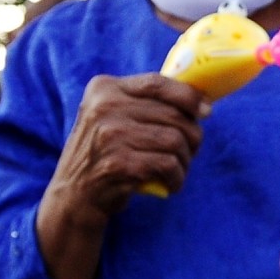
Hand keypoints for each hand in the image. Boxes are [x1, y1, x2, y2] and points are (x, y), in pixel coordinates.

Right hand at [46, 74, 206, 220]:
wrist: (72, 196)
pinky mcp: (118, 164)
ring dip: (185, 160)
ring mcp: (109, 135)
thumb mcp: (111, 117)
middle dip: (191, 137)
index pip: (157, 82)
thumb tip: (201, 101)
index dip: (188, 96)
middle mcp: (104, 107)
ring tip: (177, 170)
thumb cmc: (104, 153)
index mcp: (104, 88)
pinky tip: (169, 184)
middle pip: (173, 115)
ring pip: (175, 140)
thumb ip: (144, 103)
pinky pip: (168, 165)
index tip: (206, 110)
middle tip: (188, 152)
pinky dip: (176, 178)